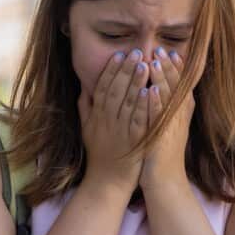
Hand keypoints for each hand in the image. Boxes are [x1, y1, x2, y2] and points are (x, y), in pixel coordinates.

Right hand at [79, 49, 151, 193]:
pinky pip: (138, 120)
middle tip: (136, 52)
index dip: (110, 71)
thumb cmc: (99, 156)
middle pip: (115, 91)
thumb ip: (85, 108)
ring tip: (146, 64)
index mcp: (97, 117)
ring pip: (127, 102)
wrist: (107, 182)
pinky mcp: (133, 141)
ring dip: (136, 82)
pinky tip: (150, 91)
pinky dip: (143, 106)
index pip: (102, 89)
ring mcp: (119, 131)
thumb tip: (83, 88)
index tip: (118, 55)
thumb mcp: (86, 130)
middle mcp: (107, 121)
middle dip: (126, 70)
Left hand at [142, 47, 195, 190]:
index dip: (175, 68)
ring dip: (162, 78)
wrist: (164, 179)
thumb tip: (158, 89)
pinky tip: (151, 89)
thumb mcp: (165, 125)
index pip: (180, 84)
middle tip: (161, 49)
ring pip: (168, 98)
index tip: (168, 51)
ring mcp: (171, 127)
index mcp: (180, 112)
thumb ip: (163, 107)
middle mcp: (179, 117)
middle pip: (176, 86)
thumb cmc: (160, 151)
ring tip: (155, 60)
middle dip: (168, 67)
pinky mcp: (161, 138)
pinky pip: (158, 117)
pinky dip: (156, 102)